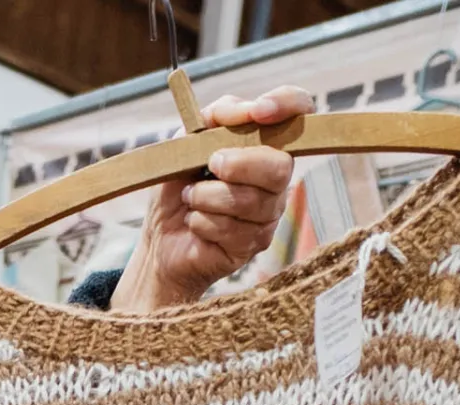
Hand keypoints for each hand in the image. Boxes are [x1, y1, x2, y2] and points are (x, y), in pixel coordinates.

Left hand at [109, 86, 317, 314]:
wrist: (161, 236)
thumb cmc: (180, 185)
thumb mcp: (187, 141)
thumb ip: (216, 117)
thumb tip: (246, 110)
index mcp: (264, 143)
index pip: (298, 111)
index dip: (288, 105)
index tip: (259, 111)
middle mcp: (276, 178)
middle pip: (280, 167)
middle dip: (239, 164)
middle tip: (211, 165)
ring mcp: (269, 213)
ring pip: (250, 201)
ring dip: (207, 196)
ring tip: (190, 197)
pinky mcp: (254, 244)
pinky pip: (233, 230)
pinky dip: (202, 222)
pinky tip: (195, 222)